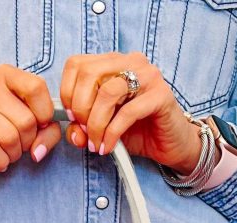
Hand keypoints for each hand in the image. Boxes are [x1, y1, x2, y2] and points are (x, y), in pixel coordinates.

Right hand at [0, 65, 62, 182]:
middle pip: (25, 119)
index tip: (40, 126)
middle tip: (19, 145)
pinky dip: (0, 161)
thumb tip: (38, 151)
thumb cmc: (4, 131)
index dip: (45, 114)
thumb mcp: (32, 125)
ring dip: (13, 154)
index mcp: (6, 74)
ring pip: (9, 137)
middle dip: (28, 142)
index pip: (35, 88)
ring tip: (8, 153)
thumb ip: (48, 132)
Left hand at [59, 52, 204, 174]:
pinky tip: (109, 146)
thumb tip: (74, 131)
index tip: (71, 117)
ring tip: (96, 143)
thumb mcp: (102, 129)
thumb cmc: (137, 131)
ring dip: (96, 123)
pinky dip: (112, 133)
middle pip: (88, 74)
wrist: (170, 145)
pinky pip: (128, 112)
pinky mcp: (161, 95)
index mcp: (113, 63)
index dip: (67, 92)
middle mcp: (130, 62)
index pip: (76, 64)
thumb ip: (83, 127)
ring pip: (107, 92)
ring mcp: (148, 76)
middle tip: (85, 132)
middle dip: (80, 108)